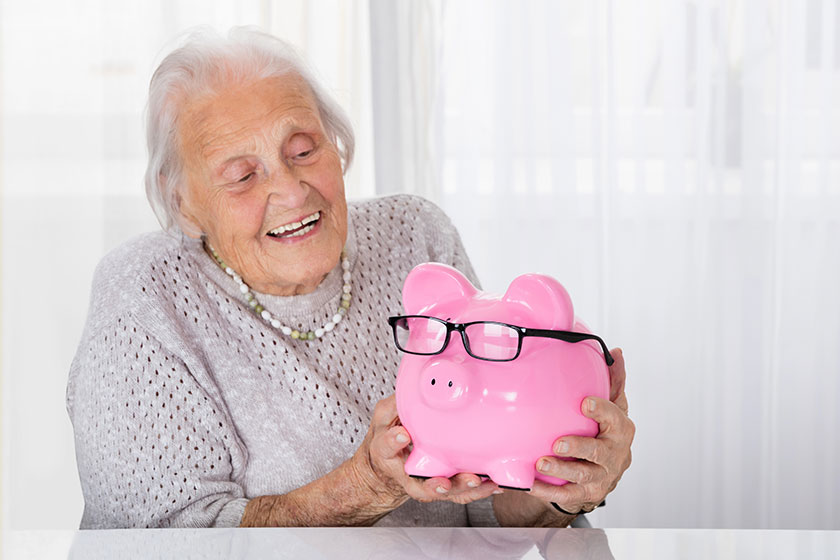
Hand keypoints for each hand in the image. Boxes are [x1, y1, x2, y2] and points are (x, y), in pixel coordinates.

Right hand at [347, 394, 499, 508]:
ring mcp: (422, 482)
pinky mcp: (440, 486)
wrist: (384, 468)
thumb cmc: (388, 435)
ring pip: (441, 492)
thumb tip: (419, 378)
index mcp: (386, 449)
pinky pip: (458, 494)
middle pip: (417, 484)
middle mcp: (403, 471)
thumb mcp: (386, 415)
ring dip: (461, 490)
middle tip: (446, 482)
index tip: (404, 434)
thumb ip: (398, 401)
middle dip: (434, 485)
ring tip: (481, 482)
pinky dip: (477, 491)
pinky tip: (494, 485)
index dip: (394, 441)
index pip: (386, 445)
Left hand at [529, 348, 633, 513]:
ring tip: (541, 463)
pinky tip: (530, 483)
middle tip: (558, 443)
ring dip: (561, 470)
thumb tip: (617, 352)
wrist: (605, 472)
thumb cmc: (606, 433)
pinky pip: (566, 495)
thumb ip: (613, 382)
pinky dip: (547, 491)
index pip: (614, 418)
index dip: (602, 411)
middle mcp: (614, 454)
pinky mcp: (586, 494)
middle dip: (579, 447)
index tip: (585, 403)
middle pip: (599, 452)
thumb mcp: (612, 406)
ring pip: (582, 475)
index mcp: (620, 429)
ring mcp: (601, 477)